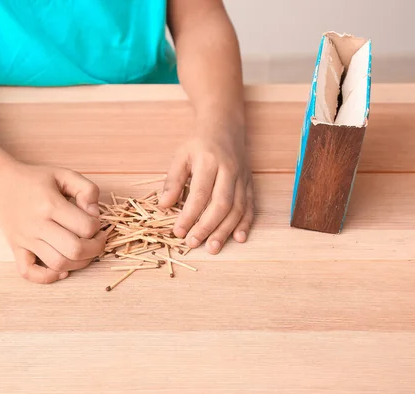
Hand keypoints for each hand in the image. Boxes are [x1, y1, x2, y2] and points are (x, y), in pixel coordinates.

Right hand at [0, 162, 104, 283]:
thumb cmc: (36, 180)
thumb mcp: (65, 174)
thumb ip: (87, 189)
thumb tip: (94, 212)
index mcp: (51, 205)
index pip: (86, 227)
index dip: (97, 226)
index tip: (94, 221)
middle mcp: (37, 225)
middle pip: (75, 250)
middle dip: (95, 248)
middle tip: (97, 240)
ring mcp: (26, 240)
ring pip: (58, 264)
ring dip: (79, 263)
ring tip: (84, 251)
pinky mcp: (16, 249)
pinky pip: (29, 273)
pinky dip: (48, 277)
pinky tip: (61, 269)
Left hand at [158, 120, 253, 253]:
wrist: (225, 125)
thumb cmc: (199, 143)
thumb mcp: (181, 156)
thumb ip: (173, 181)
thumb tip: (164, 206)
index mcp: (209, 161)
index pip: (200, 193)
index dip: (189, 215)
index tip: (178, 232)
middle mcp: (229, 170)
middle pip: (221, 204)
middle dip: (207, 227)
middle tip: (193, 243)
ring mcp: (242, 178)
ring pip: (238, 208)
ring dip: (225, 230)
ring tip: (213, 248)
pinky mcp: (250, 183)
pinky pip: (250, 206)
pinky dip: (246, 223)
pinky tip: (239, 238)